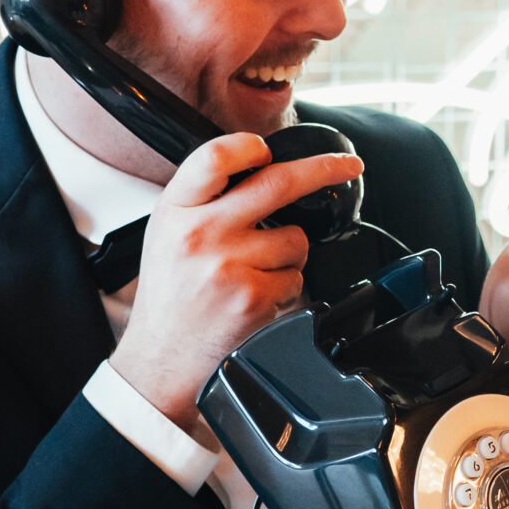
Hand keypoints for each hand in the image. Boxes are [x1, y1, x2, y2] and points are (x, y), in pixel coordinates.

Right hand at [112, 134, 363, 422]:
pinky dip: (285, 289)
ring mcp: (228, 264)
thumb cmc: (171, 298)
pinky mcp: (253, 296)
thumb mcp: (167, 235)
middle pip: (277, 182)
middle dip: (325, 169)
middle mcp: (200, 232)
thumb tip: (264, 171)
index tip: (269, 150)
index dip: (249, 146)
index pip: (215, 157)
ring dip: (289, 256)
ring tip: (253, 276)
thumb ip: (206, 202)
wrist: (160, 361)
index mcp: (176, 210)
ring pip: (296, 239)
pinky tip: (254, 301)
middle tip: (349, 165)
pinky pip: (296, 279)